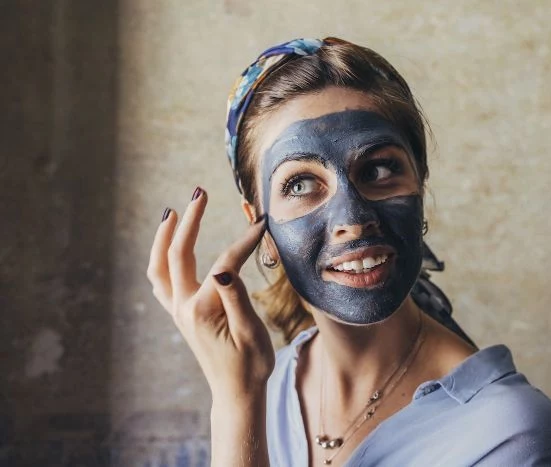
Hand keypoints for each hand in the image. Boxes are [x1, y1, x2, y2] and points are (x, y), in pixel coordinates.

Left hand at [146, 187, 273, 401]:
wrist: (236, 393)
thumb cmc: (250, 365)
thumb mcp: (250, 333)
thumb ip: (236, 298)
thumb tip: (225, 268)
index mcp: (204, 310)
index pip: (225, 263)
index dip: (244, 241)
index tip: (262, 223)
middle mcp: (184, 308)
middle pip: (179, 254)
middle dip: (189, 220)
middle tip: (199, 193)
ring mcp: (179, 312)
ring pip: (159, 267)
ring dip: (164, 238)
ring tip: (172, 213)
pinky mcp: (181, 316)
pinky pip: (161, 282)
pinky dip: (161, 259)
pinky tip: (169, 247)